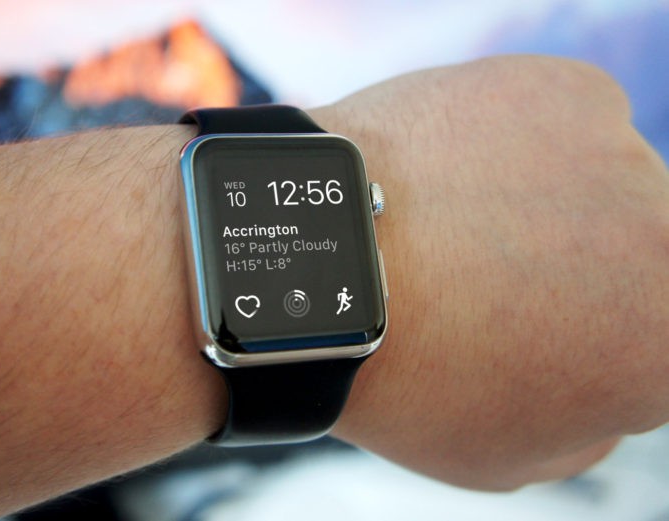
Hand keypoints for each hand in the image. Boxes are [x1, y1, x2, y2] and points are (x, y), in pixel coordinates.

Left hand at [319, 56, 668, 489]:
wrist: (328, 267)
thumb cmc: (404, 376)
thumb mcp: (505, 454)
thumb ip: (584, 422)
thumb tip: (598, 372)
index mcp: (666, 339)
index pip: (645, 329)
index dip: (581, 328)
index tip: (533, 318)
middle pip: (632, 248)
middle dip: (572, 263)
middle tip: (488, 274)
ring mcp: (622, 156)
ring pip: (596, 182)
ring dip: (543, 201)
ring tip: (455, 226)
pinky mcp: (570, 93)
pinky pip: (557, 123)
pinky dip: (514, 144)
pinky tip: (452, 177)